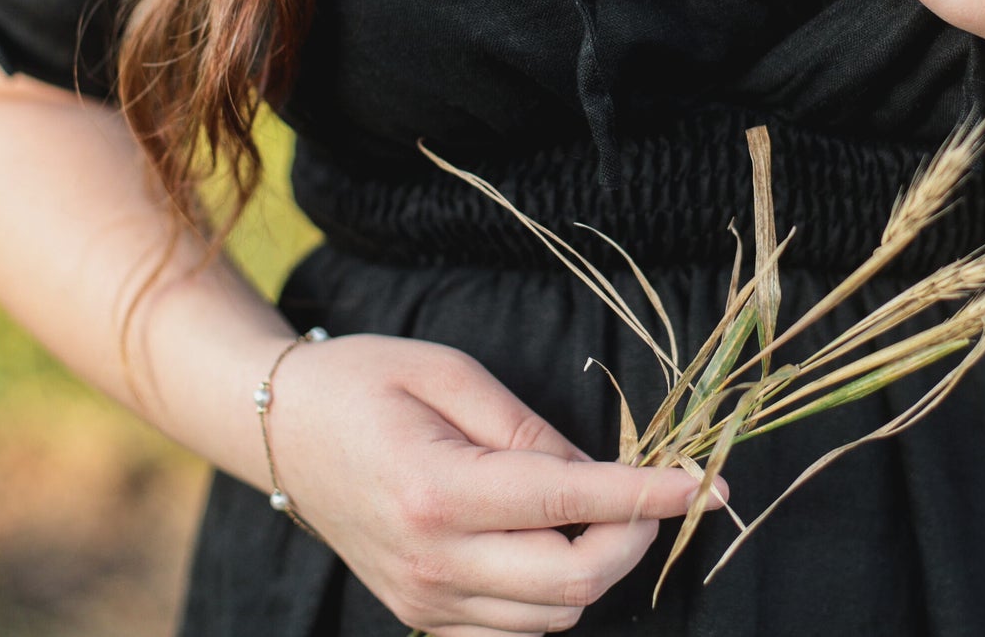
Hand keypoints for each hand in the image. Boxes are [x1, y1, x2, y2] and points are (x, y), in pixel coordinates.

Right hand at [264, 332, 726, 634]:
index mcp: (439, 491)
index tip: (705, 482)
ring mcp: (424, 600)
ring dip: (600, 568)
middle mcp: (433, 561)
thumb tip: (601, 469)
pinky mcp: (421, 615)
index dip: (649, 495)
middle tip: (656, 490)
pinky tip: (556, 544)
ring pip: (553, 616)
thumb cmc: (363, 381)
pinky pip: (514, 631)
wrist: (280, 429)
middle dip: (636, 537)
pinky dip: (553, 597)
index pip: (571, 504)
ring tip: (606, 510)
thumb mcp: (449, 373)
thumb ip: (529, 428)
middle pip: (573, 581)